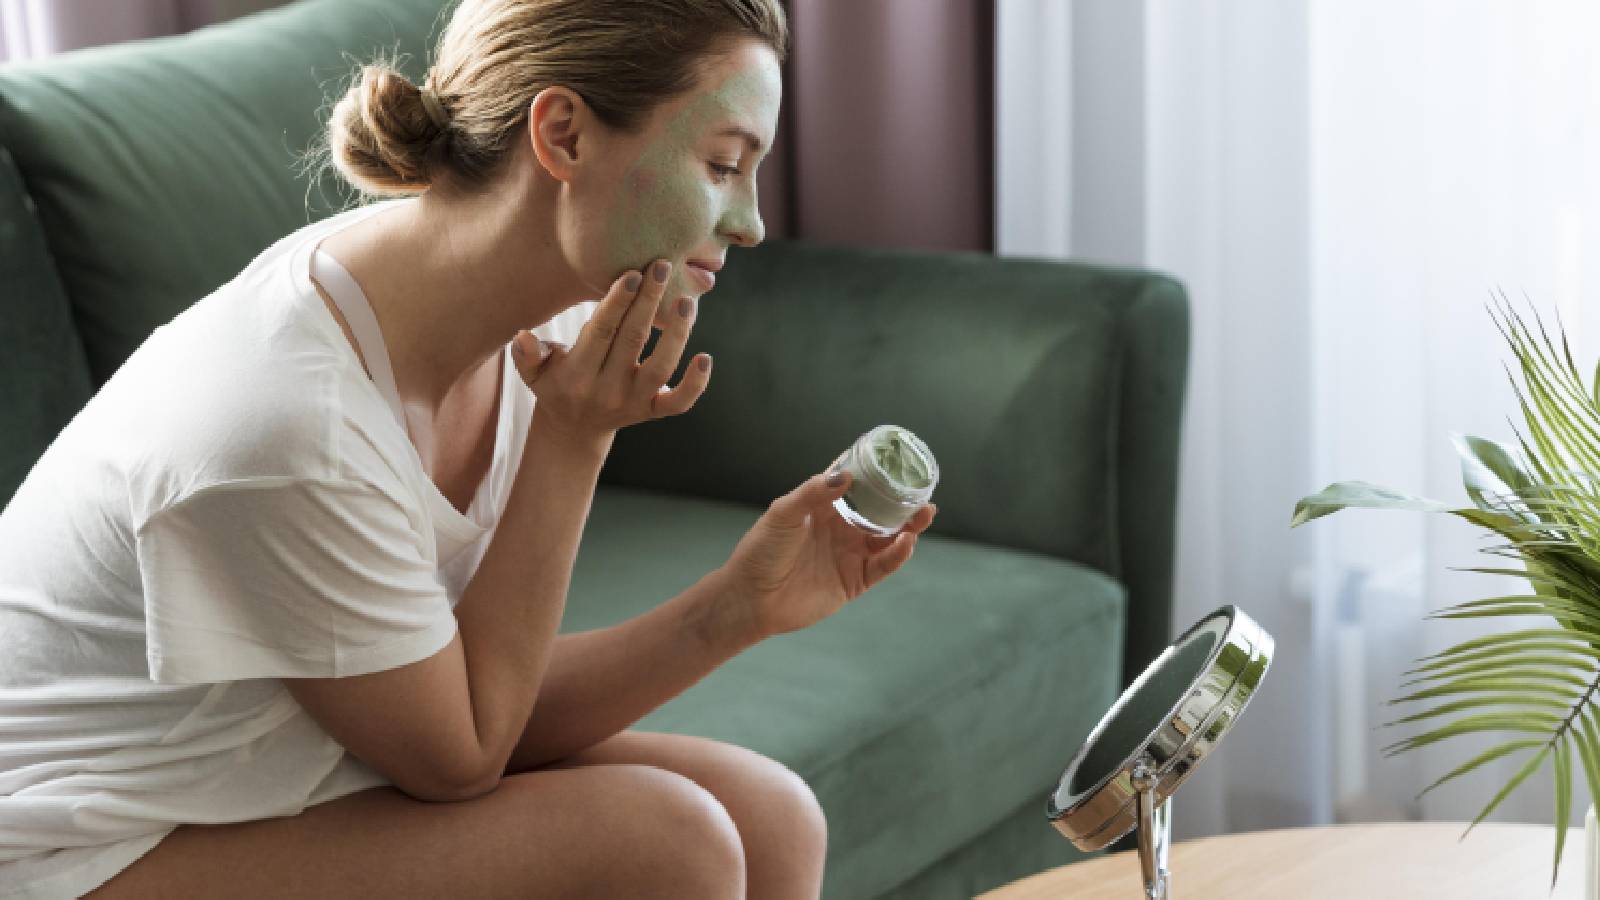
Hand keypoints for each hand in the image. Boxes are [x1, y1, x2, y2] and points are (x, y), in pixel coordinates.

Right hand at [508, 258, 709, 445]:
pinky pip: (679, 402)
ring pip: (661, 368)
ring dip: (676, 334)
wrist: (574, 430)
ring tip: (687, 301)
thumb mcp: (533, 374)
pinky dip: (695, 384)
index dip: (617, 303)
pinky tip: (705, 358)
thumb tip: (522, 336)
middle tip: (662, 265)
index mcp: (577, 374)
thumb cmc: (555, 385)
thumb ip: (526, 356)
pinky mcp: (653, 412)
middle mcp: (607, 390)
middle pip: (633, 341)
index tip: (632, 274)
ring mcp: (633, 403)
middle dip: (648, 302)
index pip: (600, 333)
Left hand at [717, 470, 937, 639]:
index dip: (874, 472)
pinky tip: (906, 541)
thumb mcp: (783, 513)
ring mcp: (849, 554)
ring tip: (924, 513)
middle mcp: (840, 529)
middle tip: (921, 490)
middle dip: (901, 501)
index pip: (854, 484)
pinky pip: (882, 565)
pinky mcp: (854, 581)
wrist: (752, 598)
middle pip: (879, 511)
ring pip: (888, 537)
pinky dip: (897, 554)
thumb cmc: (760, 551)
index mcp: (823, 508)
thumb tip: (845, 475)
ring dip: (908, 526)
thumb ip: (813, 493)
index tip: (896, 459)